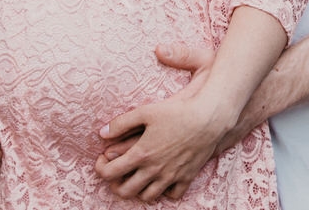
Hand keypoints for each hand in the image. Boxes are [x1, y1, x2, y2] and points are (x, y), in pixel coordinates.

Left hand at [94, 43, 225, 201]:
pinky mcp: (187, 177)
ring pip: (147, 197)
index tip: (102, 158)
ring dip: (138, 189)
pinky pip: (172, 195)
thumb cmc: (177, 111)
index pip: (109, 173)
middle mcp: (154, 170)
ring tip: (138, 175)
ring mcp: (171, 176)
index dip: (100, 168)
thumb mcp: (145, 111)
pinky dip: (164, 191)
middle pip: (125, 191)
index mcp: (140, 154)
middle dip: (115, 183)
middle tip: (117, 170)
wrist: (209, 117)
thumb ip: (121, 123)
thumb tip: (102, 133)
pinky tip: (162, 178)